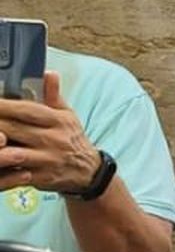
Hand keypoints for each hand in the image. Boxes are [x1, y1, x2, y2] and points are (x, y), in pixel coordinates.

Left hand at [0, 72, 98, 193]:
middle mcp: (53, 139)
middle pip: (13, 129)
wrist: (89, 172)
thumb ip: (53, 95)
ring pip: (12, 153)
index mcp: (58, 121)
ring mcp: (47, 160)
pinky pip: (16, 175)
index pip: (25, 110)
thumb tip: (49, 74)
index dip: (2, 105)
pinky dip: (4, 171)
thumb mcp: (68, 115)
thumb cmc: (71, 140)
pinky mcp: (42, 178)